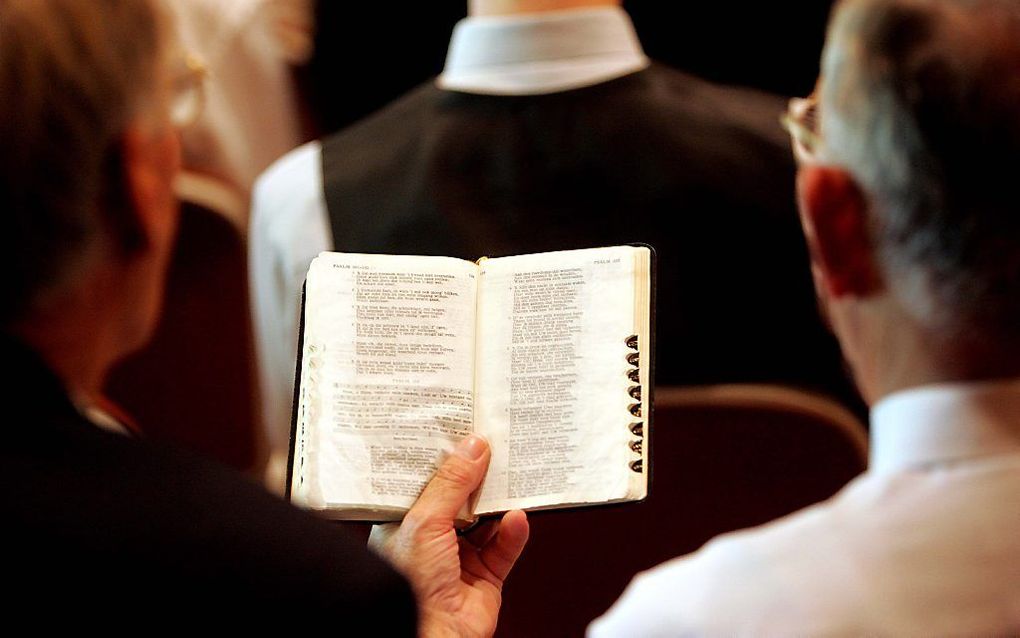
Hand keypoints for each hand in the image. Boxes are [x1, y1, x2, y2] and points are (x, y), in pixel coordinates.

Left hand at [369, 434, 528, 637]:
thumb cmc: (408, 586)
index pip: (427, 483)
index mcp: (405, 524)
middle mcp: (431, 540)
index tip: (462, 432)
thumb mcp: (425, 521)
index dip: (445, 460)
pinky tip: (518, 516)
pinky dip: (514, 532)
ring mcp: (460, 559)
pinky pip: (505, 548)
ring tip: (514, 474)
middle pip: (461, 498)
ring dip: (500, 502)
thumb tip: (473, 447)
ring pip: (487, 520)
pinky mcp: (485, 578)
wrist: (432, 636)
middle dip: (478, 476)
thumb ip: (451, 484)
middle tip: (495, 446)